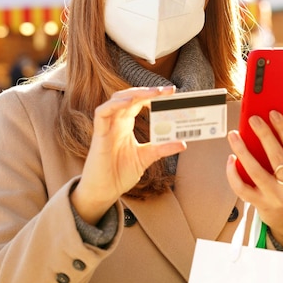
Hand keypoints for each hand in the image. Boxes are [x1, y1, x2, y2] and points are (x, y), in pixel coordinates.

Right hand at [71, 86, 186, 224]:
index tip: (172, 94)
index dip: (154, 96)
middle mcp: (116, 122)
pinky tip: (130, 102)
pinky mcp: (99, 134)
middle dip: (149, 91)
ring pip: (117, 99)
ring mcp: (106, 126)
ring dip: (136, 93)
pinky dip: (115, 104)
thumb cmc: (119, 174)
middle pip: (130, 97)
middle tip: (168, 90)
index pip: (140, 102)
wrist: (103, 192)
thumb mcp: (146, 158)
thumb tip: (183, 143)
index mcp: (126, 125)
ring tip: (154, 92)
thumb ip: (162, 149)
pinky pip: (102, 112)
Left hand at [226, 112, 282, 251]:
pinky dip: (233, 173)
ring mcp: (274, 198)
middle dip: (264, 135)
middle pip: (276, 157)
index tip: (273, 113)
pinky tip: (231, 159)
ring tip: (234, 135)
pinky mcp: (259, 205)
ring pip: (255, 171)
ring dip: (242, 151)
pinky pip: (242, 188)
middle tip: (253, 118)